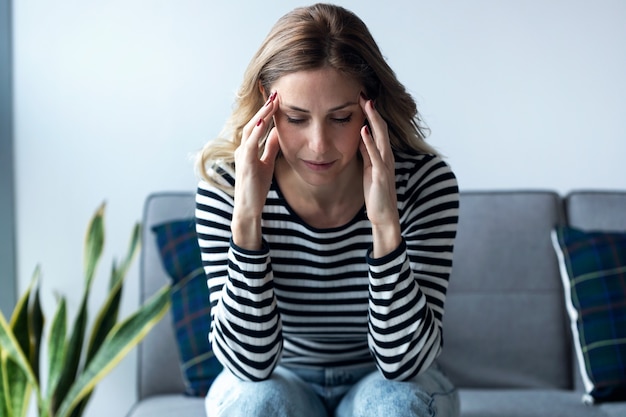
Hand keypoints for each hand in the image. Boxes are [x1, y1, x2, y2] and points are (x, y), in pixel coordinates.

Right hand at [231, 92, 280, 249]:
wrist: (248, 209)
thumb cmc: (256, 188)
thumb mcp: (267, 163)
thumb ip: (271, 147)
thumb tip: (279, 132)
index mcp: (248, 148)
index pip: (257, 124)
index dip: (266, 110)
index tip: (275, 95)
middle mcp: (242, 148)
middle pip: (253, 122)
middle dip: (264, 106)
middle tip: (274, 90)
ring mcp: (242, 155)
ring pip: (251, 129)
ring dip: (262, 114)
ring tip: (272, 100)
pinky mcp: (245, 163)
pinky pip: (250, 143)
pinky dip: (256, 130)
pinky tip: (263, 119)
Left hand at [359, 94, 401, 256]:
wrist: (384, 215)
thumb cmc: (376, 193)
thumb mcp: (369, 168)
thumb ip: (366, 152)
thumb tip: (360, 135)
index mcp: (383, 154)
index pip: (377, 128)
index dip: (370, 112)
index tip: (361, 96)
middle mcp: (387, 156)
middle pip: (380, 127)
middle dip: (372, 110)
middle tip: (363, 92)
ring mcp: (385, 164)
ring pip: (380, 137)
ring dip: (373, 120)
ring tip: (366, 104)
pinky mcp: (381, 175)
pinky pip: (375, 155)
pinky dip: (369, 142)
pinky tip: (363, 130)